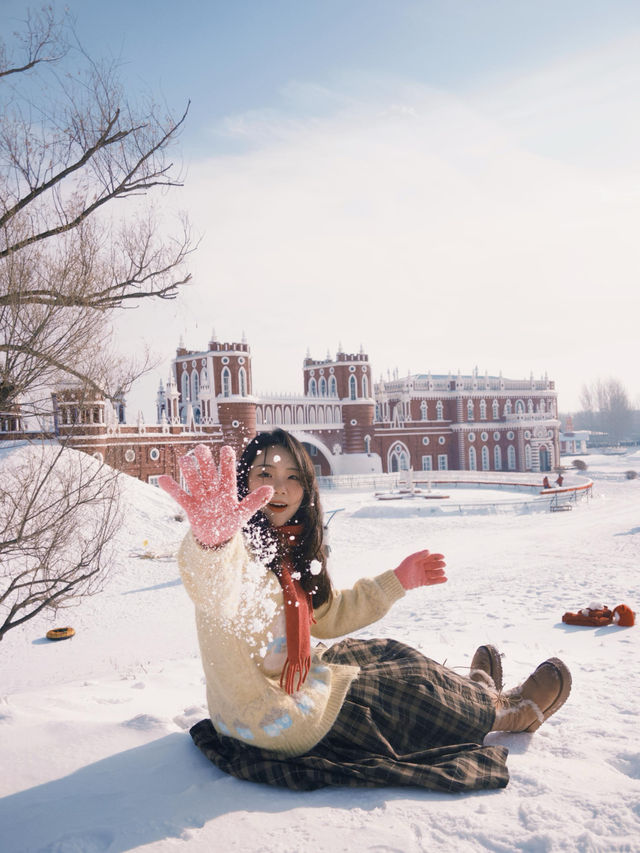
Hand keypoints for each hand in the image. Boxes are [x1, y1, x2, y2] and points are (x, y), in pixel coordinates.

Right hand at [158, 444, 272, 547]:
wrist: (215, 537)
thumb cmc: (231, 521)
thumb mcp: (244, 513)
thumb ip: (255, 501)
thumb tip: (271, 489)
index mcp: (227, 491)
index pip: (228, 475)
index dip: (227, 463)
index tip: (226, 449)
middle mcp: (213, 491)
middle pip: (208, 474)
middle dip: (205, 462)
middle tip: (201, 448)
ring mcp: (201, 498)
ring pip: (194, 482)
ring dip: (189, 472)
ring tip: (184, 459)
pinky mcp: (190, 507)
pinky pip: (180, 497)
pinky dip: (171, 489)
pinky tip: (161, 478)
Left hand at [394, 550, 446, 590]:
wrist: (398, 581)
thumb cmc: (403, 568)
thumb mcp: (411, 560)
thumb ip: (419, 555)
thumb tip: (429, 551)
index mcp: (419, 560)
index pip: (430, 557)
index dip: (437, 556)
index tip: (442, 557)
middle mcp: (421, 567)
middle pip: (433, 565)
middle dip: (439, 564)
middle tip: (443, 565)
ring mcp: (422, 574)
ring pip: (433, 573)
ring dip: (439, 572)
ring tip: (443, 572)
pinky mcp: (422, 582)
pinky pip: (432, 581)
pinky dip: (438, 580)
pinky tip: (445, 579)